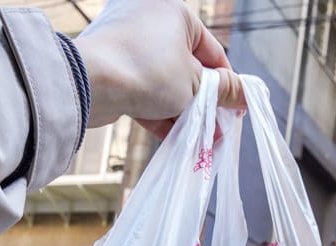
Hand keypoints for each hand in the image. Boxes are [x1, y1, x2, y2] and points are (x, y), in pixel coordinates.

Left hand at [75, 0, 246, 139]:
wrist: (88, 83)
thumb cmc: (149, 73)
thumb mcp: (197, 85)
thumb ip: (226, 91)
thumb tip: (246, 96)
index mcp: (175, 14)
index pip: (213, 53)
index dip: (228, 85)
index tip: (237, 109)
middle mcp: (150, 23)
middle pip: (190, 71)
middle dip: (206, 105)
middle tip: (219, 130)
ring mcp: (128, 46)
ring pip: (167, 85)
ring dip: (185, 114)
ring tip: (201, 141)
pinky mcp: (113, 69)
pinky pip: (145, 92)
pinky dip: (161, 114)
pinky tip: (177, 139)